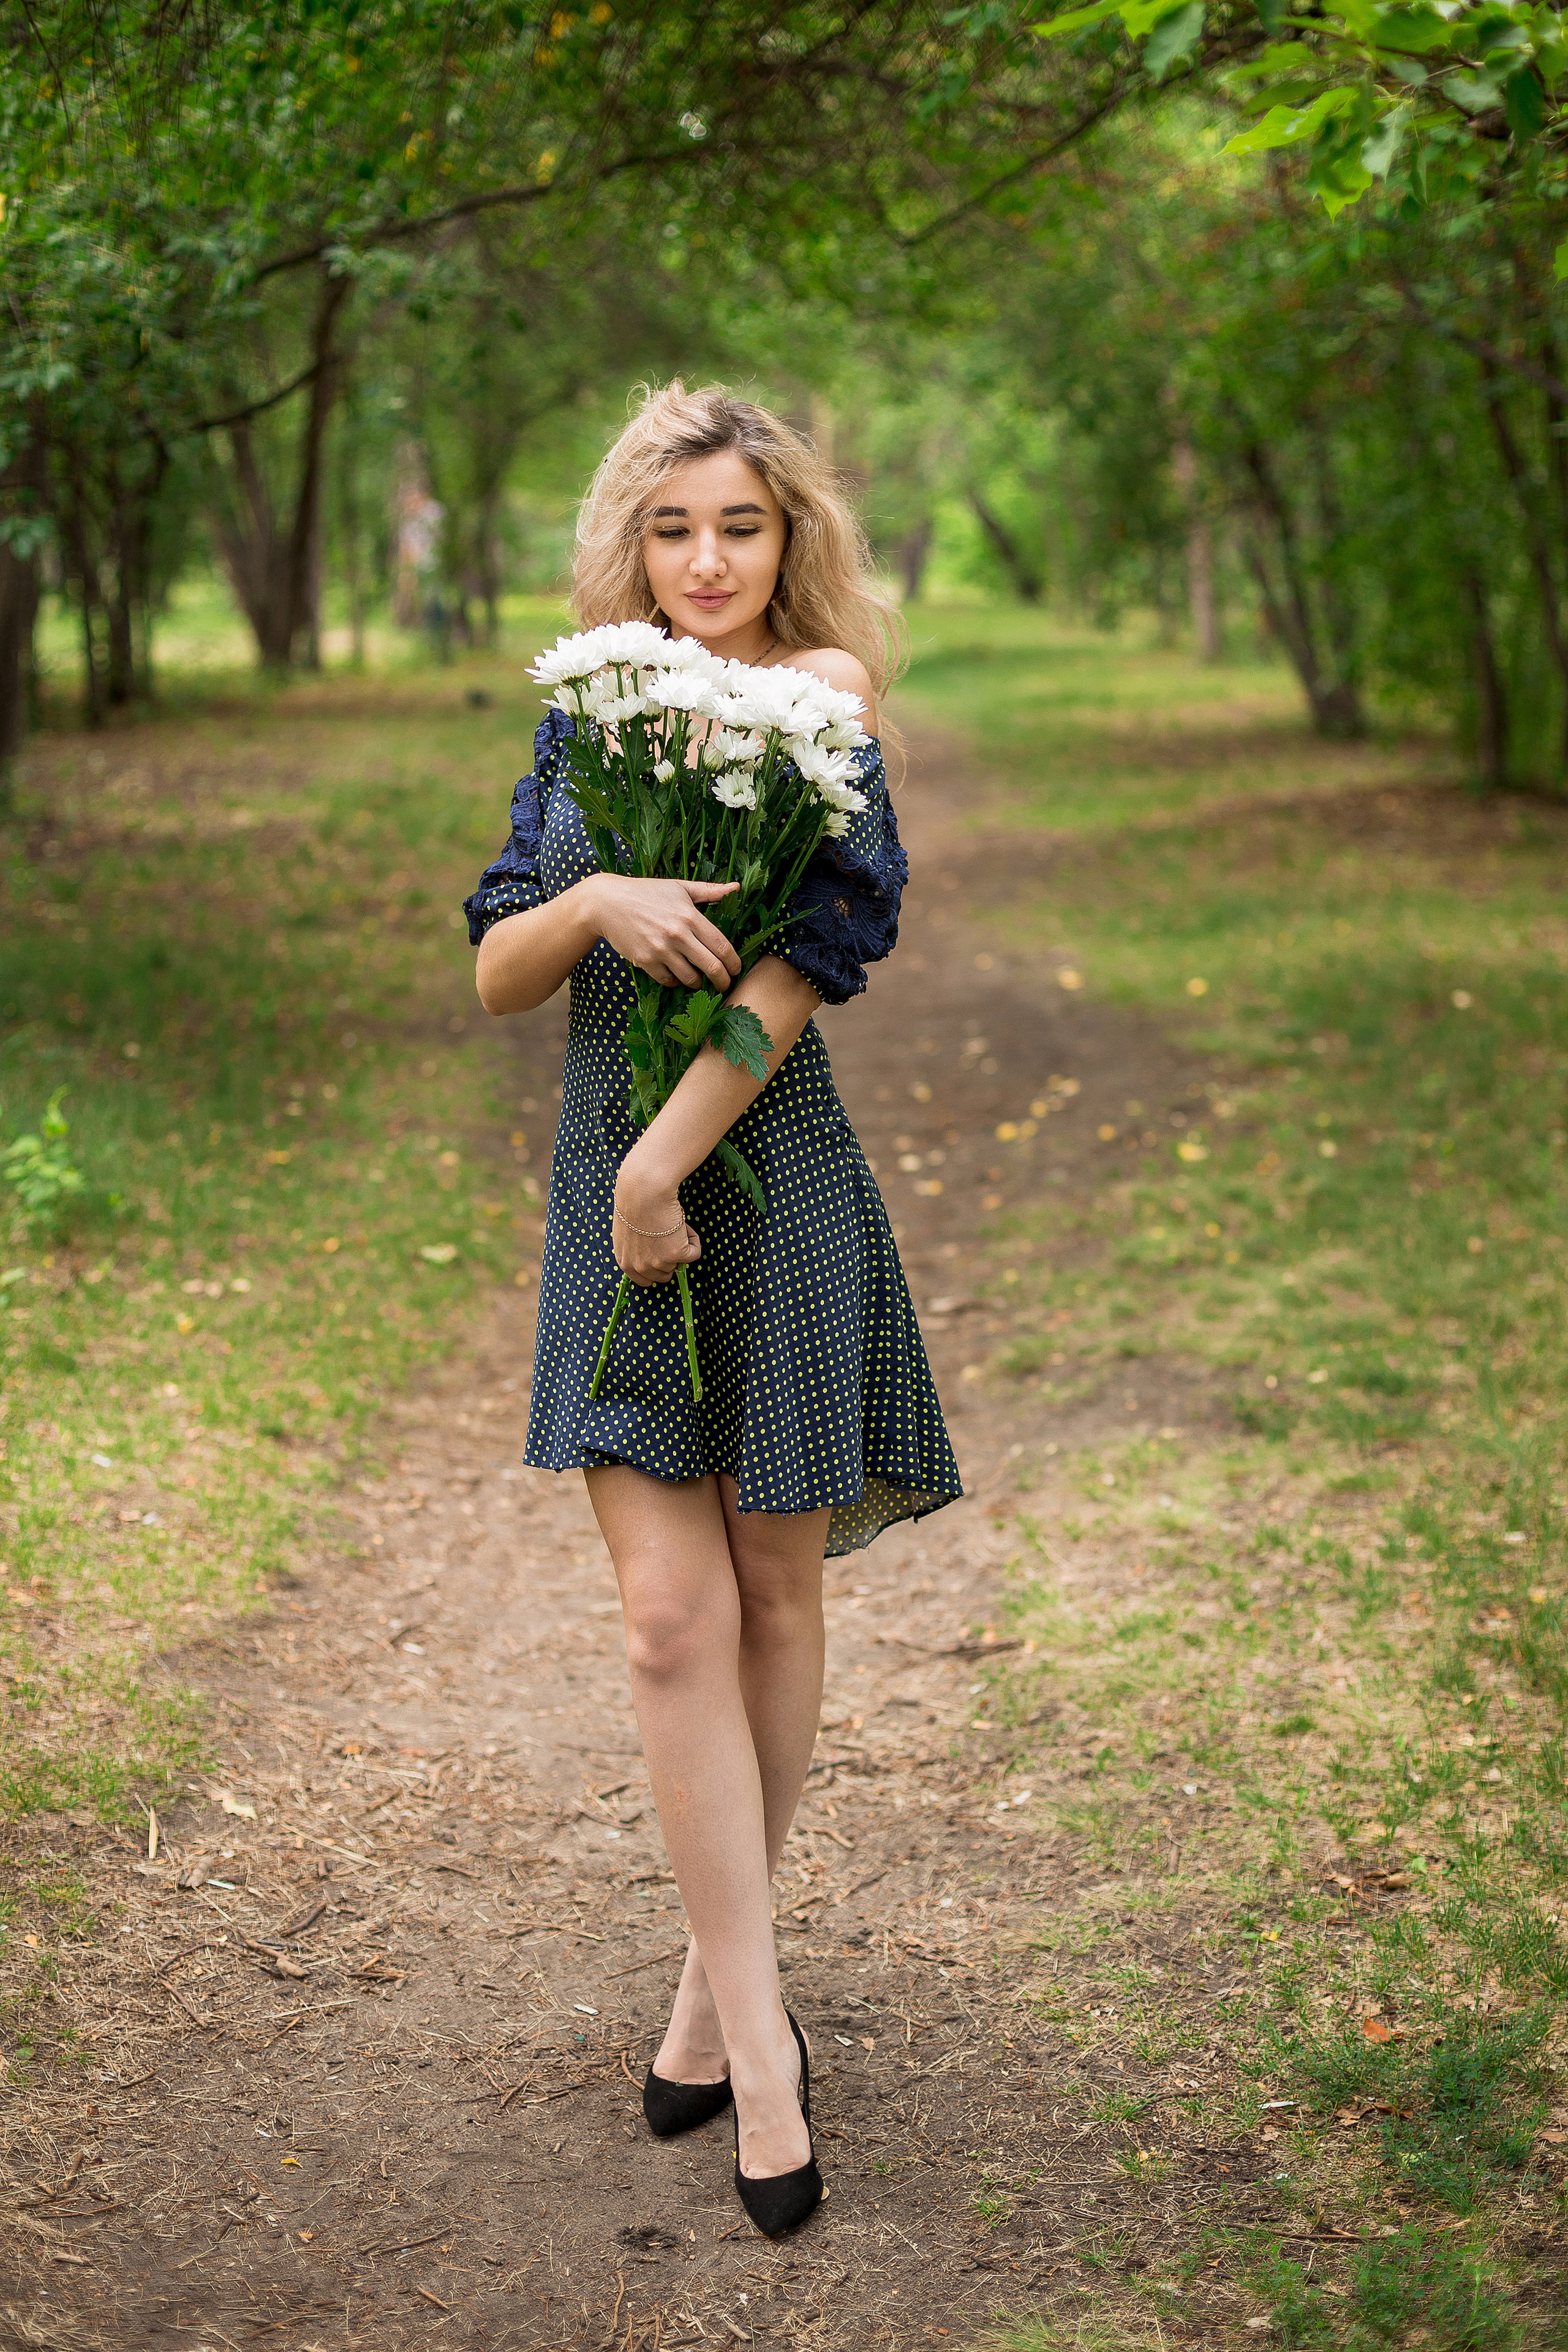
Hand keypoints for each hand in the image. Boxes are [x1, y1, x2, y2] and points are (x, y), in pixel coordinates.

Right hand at [590, 876, 740, 990]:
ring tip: (699, 979)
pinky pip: (668, 980)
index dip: (734, 963)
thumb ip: (708, 891)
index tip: (736, 969)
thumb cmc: (645, 892)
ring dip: (698, 983)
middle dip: (723, 980)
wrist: (606, 903)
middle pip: (712, 967)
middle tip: (724, 984)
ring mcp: (661, 950)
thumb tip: (736, 887)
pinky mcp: (645, 961)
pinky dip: (676, 981)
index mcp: (690, 916)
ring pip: (691, 978)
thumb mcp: (678, 887)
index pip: (722, 946)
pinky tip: (677, 975)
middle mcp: (678, 934)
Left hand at [614, 1151, 701, 1288]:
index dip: (656, 1268)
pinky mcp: (676, 1255)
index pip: (644, 1280)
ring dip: (681, 1244)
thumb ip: (638, 1247)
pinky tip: (683, 1225)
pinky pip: (694, 1253)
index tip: (663, 1255)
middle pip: (664, 1276)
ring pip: (679, 1262)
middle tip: (670, 1236)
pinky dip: (694, 1240)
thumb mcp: (629, 1231)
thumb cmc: (635, 1202)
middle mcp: (640, 1267)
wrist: (644, 1190)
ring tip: (673, 1223)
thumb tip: (657, 1249)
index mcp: (625, 1262)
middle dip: (670, 1258)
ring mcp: (658, 1263)